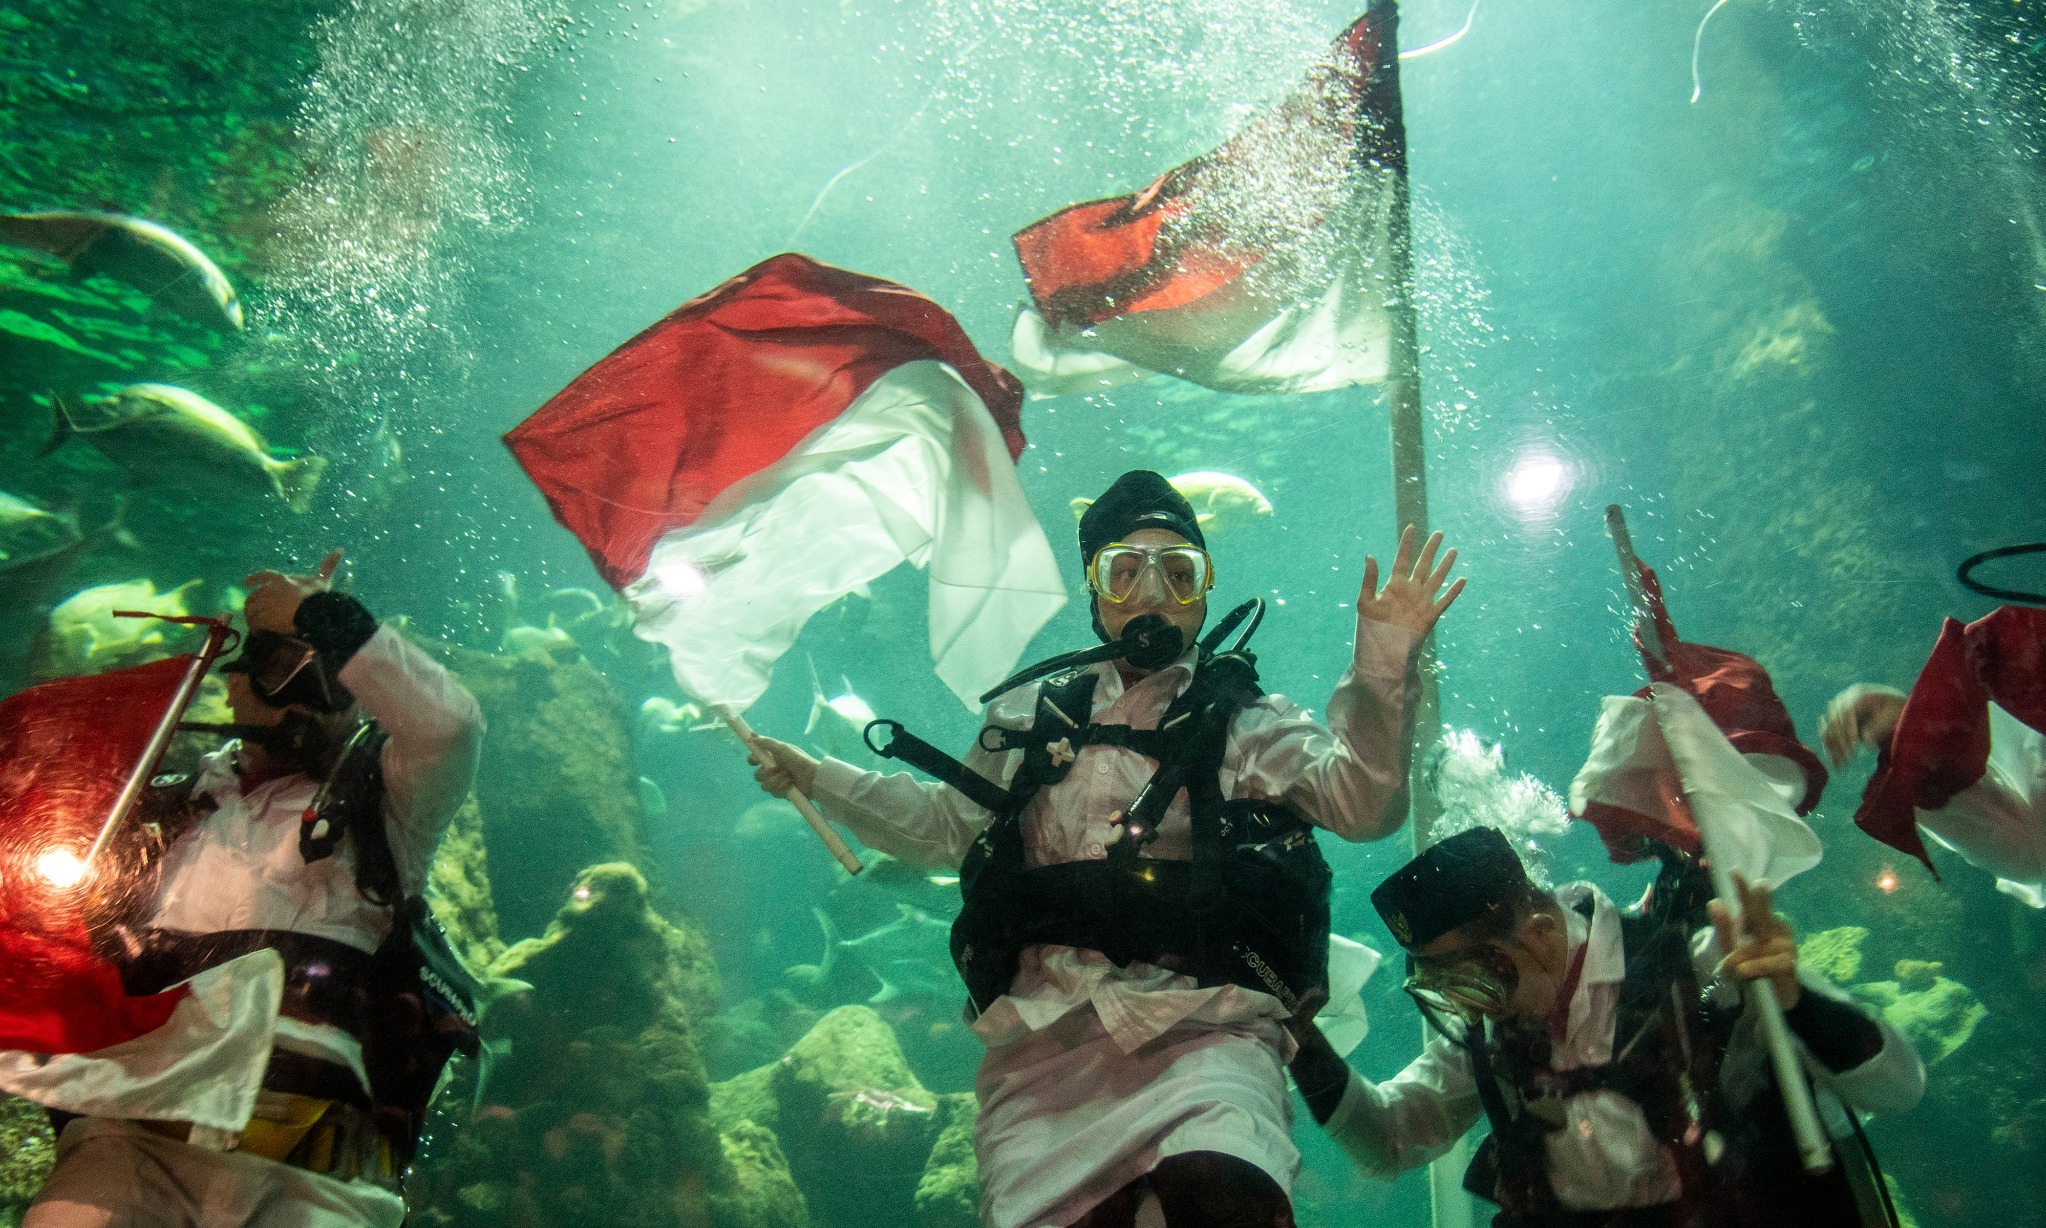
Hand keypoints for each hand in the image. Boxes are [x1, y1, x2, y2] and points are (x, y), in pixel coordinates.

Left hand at [242, 549, 343, 633]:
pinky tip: (259, 632)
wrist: (313, 613)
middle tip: (252, 609)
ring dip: (252, 617)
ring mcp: (265, 605)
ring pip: (252, 611)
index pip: (262, 576)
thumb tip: (340, 549)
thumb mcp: (323, 579)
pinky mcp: (264, 619)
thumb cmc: (318, 595)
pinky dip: (255, 628)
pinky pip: (255, 624)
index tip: (245, 583)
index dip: (253, 579)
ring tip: (255, 623)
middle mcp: (268, 590)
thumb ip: (328, 565)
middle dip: (252, 603)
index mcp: (280, 579)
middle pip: (253, 596)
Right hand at [748, 735, 820, 799]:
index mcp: (772, 758)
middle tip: (776, 768)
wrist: (812, 776)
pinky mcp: (781, 792)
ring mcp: (776, 782)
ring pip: (764, 786)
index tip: (755, 761)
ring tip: (788, 776)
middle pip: (757, 775)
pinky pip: (774, 792)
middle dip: (766, 773)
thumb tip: (751, 735)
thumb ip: (766, 742)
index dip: (752, 760)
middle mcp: (772, 770)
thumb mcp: (782, 748)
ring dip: (776, 780)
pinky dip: (782, 787)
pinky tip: (791, 784)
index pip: (754, 759)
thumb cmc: (798, 759)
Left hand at [1358, 525, 1464, 635]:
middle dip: (1431, 549)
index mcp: (1394, 585)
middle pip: (1423, 564)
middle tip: (1440, 533)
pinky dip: (1453, 591)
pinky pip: (1445, 600)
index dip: (1407, 544)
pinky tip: (1462, 580)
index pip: (1402, 559)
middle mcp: (1410, 590)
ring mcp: (1422, 601)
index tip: (1412, 527)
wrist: (1382, 650)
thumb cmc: (1370, 627)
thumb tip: (1369, 555)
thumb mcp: (1365, 601)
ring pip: (1436, 578)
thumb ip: (1369, 579)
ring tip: (1453, 550)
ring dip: (1445, 565)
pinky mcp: (1430, 615)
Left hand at [1708, 873, 1800, 1009]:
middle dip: (1759, 900)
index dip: (1742, 887)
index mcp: (1759, 920)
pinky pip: (1770, 961)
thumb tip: (1715, 902)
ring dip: (1742, 956)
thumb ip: (1724, 928)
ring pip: (1759, 943)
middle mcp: (1774, 927)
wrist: (1772, 998)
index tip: (1733, 871)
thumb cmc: (1751, 967)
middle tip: (1760, 885)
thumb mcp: (1731, 949)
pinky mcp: (1790, 962)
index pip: (1750, 902)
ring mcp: (1785, 943)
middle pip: (1762, 913)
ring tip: (1733, 969)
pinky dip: (1755, 967)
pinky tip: (1744, 972)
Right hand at [1818, 683, 1907, 766]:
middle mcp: (1843, 701)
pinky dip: (1831, 749)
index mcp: (1858, 694)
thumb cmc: (1897, 710)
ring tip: (1839, 765)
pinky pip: (1829, 736)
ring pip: (1828, 730)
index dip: (1849, 726)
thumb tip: (1866, 742)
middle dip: (1840, 740)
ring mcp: (1838, 712)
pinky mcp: (1837, 724)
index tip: (1855, 743)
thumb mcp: (1892, 715)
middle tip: (1849, 757)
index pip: (1846, 710)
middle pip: (1834, 720)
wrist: (1895, 708)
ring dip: (1833, 748)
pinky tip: (1835, 762)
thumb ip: (1879, 727)